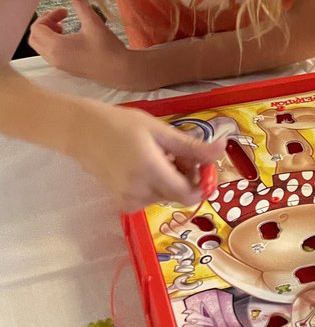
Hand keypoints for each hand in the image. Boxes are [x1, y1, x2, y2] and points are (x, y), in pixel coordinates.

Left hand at [28, 0, 134, 88]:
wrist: (120, 71)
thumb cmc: (107, 48)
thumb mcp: (93, 22)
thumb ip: (80, 2)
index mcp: (56, 46)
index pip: (37, 28)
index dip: (49, 16)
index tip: (65, 12)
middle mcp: (54, 58)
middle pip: (35, 38)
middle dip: (45, 25)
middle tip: (61, 19)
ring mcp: (60, 65)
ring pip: (41, 47)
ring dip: (49, 35)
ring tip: (66, 29)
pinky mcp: (67, 70)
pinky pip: (50, 55)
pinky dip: (54, 45)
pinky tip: (72, 41)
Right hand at [71, 99, 226, 211]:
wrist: (80, 131)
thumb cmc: (119, 124)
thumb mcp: (160, 131)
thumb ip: (192, 147)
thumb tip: (222, 150)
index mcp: (150, 171)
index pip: (189, 194)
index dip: (202, 183)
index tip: (202, 165)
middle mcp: (139, 191)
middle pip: (179, 195)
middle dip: (187, 177)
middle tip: (177, 153)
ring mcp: (129, 199)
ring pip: (166, 196)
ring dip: (171, 180)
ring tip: (158, 156)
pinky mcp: (122, 202)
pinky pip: (151, 198)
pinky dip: (156, 185)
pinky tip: (146, 166)